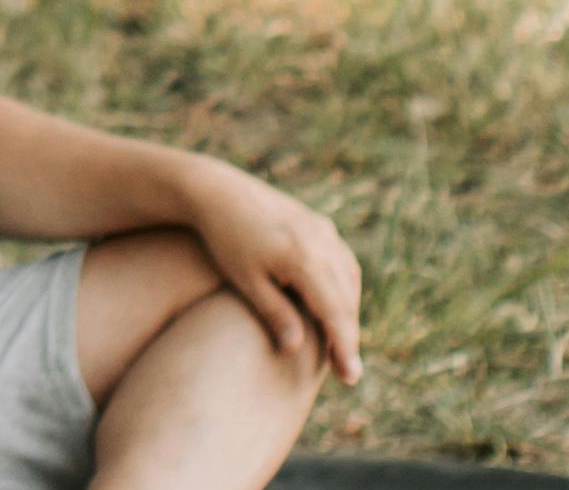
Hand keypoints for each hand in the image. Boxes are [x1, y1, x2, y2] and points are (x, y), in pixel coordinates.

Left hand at [181, 161, 365, 383]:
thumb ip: (275, 313)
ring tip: (341, 348)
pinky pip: (343, 263)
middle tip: (347, 374)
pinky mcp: (320, 224)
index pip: (334, 312)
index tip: (350, 377)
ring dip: (348, 314)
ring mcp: (324, 229)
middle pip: (346, 300)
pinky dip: (344, 289)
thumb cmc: (225, 240)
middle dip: (348, 337)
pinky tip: (336, 310)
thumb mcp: (245, 280)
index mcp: (304, 257)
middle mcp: (321, 240)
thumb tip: (296, 350)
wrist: (218, 191)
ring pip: (350, 281)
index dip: (344, 347)